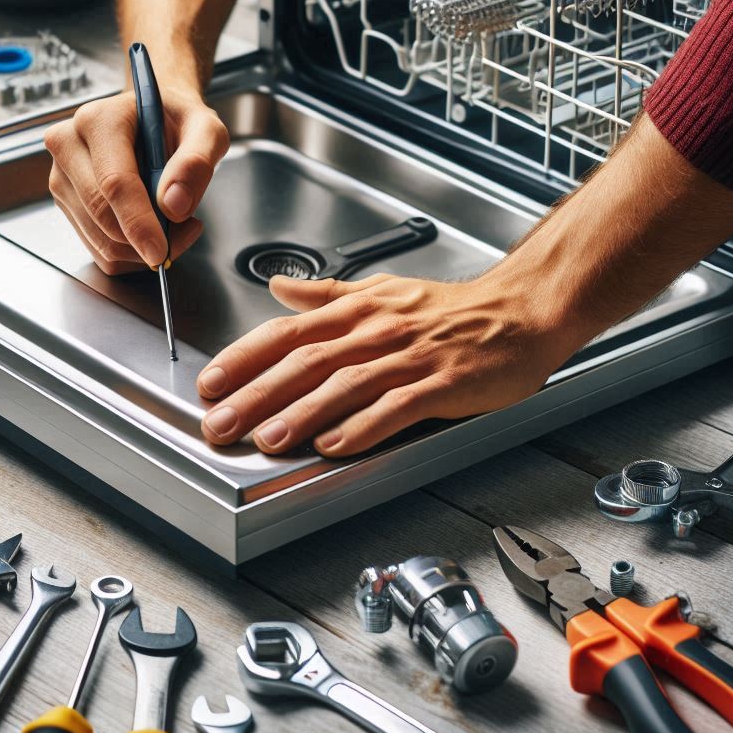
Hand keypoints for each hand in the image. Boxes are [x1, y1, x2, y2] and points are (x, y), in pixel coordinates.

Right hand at [45, 86, 228, 273]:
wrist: (156, 119)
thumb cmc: (178, 121)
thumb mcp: (205, 130)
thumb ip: (196, 162)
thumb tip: (174, 205)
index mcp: (98, 120)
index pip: (114, 182)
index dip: (138, 222)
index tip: (160, 250)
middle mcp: (69, 145)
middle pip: (101, 214)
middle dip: (145, 239)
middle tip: (186, 231)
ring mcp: (62, 176)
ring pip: (100, 239)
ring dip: (141, 248)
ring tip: (174, 224)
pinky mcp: (67, 202)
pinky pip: (98, 248)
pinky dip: (131, 252)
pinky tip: (152, 230)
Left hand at [196, 271, 578, 456]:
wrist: (520, 311)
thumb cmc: (449, 308)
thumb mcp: (381, 291)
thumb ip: (327, 295)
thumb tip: (279, 287)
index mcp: (358, 310)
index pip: (288, 331)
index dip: (245, 357)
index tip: (212, 382)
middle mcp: (377, 331)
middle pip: (306, 362)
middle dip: (257, 394)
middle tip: (221, 423)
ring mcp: (410, 357)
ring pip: (345, 385)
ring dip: (302, 413)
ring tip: (267, 440)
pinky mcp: (443, 383)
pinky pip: (397, 407)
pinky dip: (364, 426)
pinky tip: (336, 445)